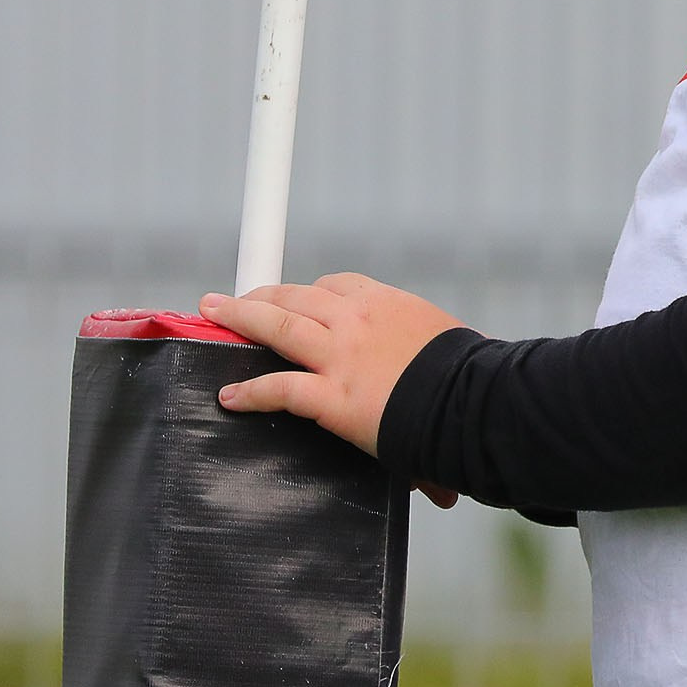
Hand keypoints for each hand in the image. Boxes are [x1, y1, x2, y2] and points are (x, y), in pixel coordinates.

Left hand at [199, 274, 467, 457]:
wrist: (472, 401)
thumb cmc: (469, 374)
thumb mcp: (443, 340)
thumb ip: (421, 346)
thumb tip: (424, 366)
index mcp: (385, 303)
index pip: (336, 285)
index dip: (307, 292)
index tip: (293, 298)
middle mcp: (355, 320)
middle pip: (295, 297)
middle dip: (260, 295)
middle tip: (232, 300)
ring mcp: (339, 357)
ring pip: (276, 327)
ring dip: (240, 318)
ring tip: (214, 315)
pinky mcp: (331, 397)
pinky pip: (279, 388)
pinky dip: (250, 391)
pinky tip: (231, 395)